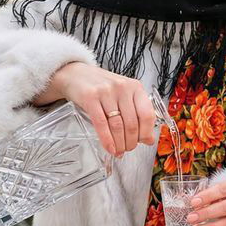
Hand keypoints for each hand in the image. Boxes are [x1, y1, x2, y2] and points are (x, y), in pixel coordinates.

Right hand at [32, 61, 155, 157]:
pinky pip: (101, 124)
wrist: (76, 74)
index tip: (144, 142)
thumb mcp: (122, 95)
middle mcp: (122, 87)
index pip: (147, 114)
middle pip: (132, 123)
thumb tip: (149, 139)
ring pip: (117, 126)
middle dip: (131, 142)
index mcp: (135, 87)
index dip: (146, 133)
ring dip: (119, 144)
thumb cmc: (101, 87)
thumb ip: (136, 113)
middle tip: (127, 149)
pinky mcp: (90, 97)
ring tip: (118, 151)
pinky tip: (109, 148)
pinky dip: (107, 140)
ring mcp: (106, 91)